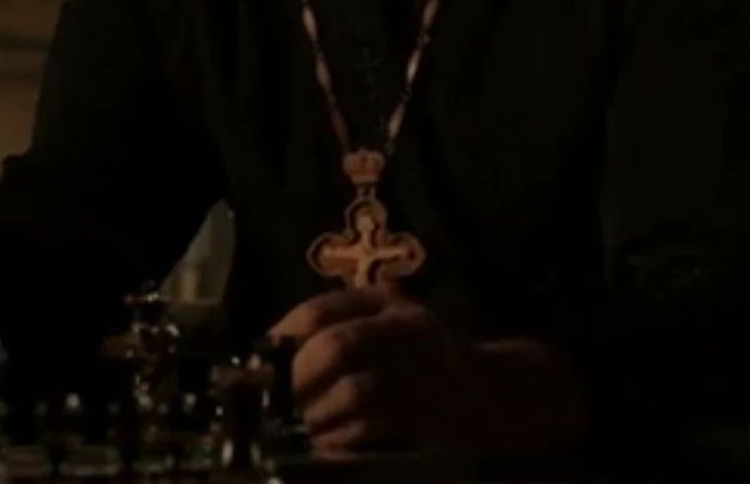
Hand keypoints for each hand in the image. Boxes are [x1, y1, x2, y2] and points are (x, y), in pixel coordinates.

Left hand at [268, 286, 461, 454]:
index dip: (280, 338)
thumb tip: (266, 354)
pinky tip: (324, 447)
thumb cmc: (418, 361)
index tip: (257, 364)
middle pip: (338, 346)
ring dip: (317, 415)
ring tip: (294, 430)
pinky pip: (377, 429)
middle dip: (297, 379)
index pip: (319, 311)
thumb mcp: (383, 329)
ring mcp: (428, 374)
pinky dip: (342, 440)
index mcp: (389, 302)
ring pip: (357, 391)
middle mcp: (412, 329)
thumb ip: (334, 329)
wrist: (492, 397)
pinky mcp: (435, 418)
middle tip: (270, 403)